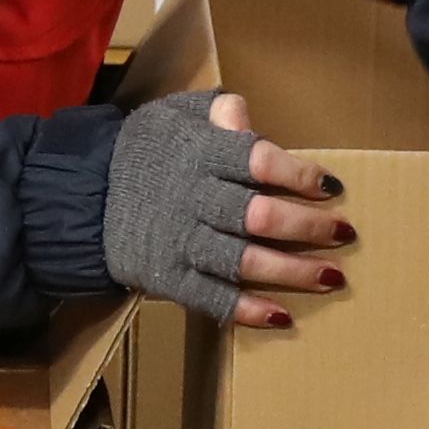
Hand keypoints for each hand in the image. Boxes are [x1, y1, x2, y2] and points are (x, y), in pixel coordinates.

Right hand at [102, 89, 351, 333]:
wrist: (84, 198)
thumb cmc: (143, 154)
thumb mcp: (172, 118)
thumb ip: (214, 113)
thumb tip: (243, 114)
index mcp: (198, 155)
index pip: (256, 162)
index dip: (297, 175)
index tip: (330, 186)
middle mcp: (193, 201)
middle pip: (259, 217)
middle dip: (308, 228)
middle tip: (344, 233)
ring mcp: (181, 244)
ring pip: (245, 262)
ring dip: (293, 272)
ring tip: (332, 277)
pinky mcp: (170, 279)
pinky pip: (215, 299)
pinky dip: (249, 310)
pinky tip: (283, 315)